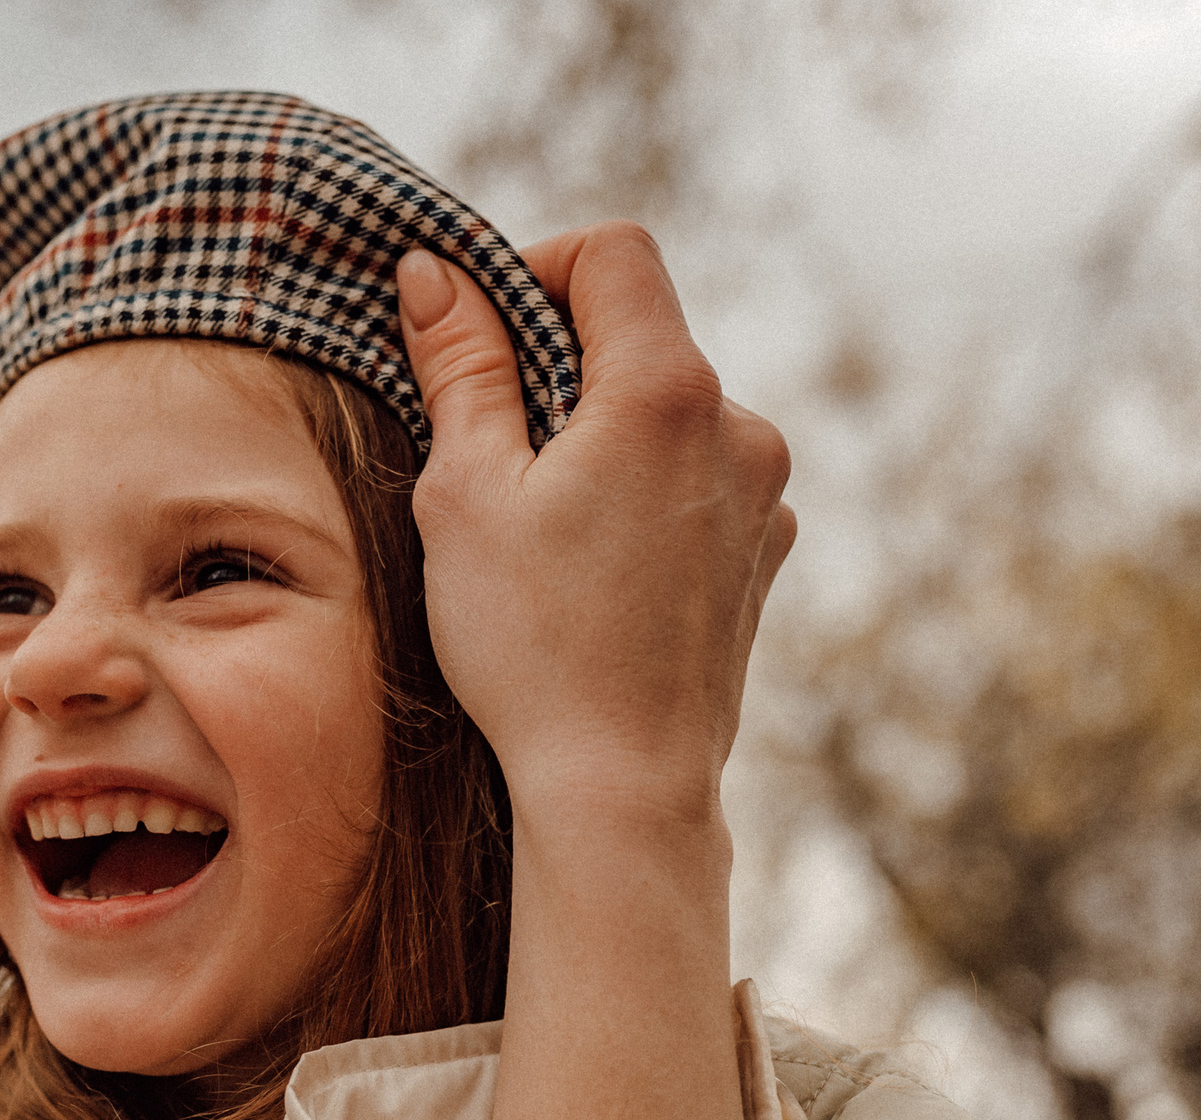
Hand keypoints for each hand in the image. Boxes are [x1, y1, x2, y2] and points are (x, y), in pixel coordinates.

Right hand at [394, 225, 794, 820]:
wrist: (622, 785)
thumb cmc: (531, 645)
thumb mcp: (466, 494)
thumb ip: (460, 367)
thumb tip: (435, 272)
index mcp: (666, 391)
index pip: (614, 252)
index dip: (537, 268)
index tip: (483, 338)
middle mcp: (738, 426)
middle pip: (641, 335)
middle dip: (560, 369)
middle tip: (492, 452)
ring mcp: (763, 492)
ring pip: (667, 412)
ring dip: (602, 436)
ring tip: (543, 529)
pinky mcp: (764, 550)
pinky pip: (696, 479)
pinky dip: (643, 493)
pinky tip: (595, 570)